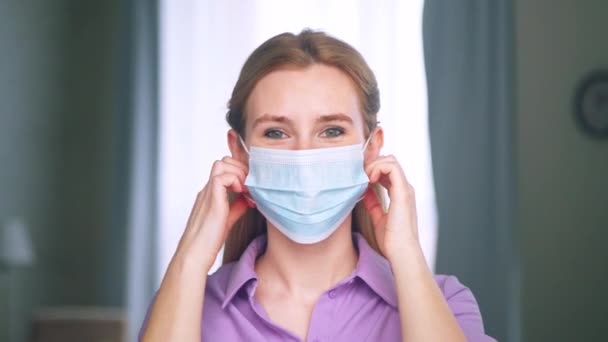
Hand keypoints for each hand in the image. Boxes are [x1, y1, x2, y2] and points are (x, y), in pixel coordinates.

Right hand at [174, 156, 252, 270]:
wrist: (194, 255)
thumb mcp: (227, 220)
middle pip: (223, 161)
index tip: (252, 188)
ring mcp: (208, 192)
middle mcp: (208, 190)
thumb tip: (248, 199)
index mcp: (211, 194)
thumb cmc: (208, 242)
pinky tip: (242, 194)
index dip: (240, 172)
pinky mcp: (211, 198)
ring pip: (221, 163)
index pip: (225, 169)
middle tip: (251, 186)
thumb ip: (236, 207)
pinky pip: (222, 177)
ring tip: (246, 190)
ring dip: (239, 173)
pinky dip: (235, 180)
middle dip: (241, 168)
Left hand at [362, 155, 419, 260]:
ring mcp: (404, 188)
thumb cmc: (391, 240)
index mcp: (400, 193)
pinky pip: (391, 166)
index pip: (387, 169)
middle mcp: (404, 188)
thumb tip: (364, 191)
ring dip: (373, 164)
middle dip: (371, 164)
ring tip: (364, 178)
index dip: (372, 169)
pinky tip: (369, 180)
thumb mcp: (378, 217)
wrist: (401, 252)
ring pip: (390, 160)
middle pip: (389, 161)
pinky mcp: (402, 191)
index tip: (359, 179)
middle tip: (359, 176)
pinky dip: (377, 167)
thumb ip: (373, 203)